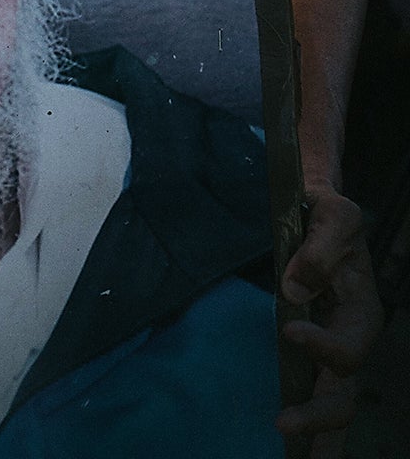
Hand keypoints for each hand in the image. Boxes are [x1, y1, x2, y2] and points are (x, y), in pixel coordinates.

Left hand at [277, 188, 382, 445]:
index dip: (323, 347)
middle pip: (344, 392)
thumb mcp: (334, 215)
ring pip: (332, 404)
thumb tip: (295, 291)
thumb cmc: (328, 214)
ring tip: (291, 453)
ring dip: (317, 434)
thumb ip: (320, 248)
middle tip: (283, 423)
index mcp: (363, 314)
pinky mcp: (307, 349)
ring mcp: (329, 349)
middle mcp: (350, 339)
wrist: (315, 210)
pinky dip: (307, 424)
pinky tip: (288, 444)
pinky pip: (310, 390)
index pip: (349, 347)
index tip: (289, 331)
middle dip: (319, 416)